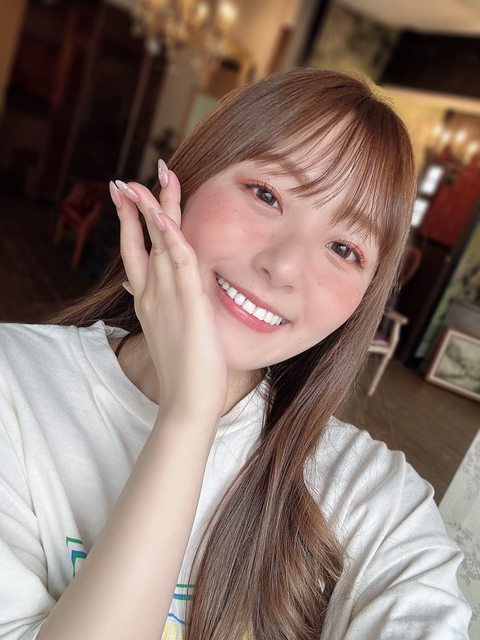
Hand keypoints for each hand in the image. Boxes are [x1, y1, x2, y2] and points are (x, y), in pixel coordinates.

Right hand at [109, 167, 227, 423]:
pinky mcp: (188, 302)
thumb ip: (156, 308)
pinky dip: (171, 236)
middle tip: (127, 179)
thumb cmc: (183, 371)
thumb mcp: (166, 333)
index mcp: (148, 300)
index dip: (131, 225)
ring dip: (156, 207)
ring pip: (160, 242)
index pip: (136, 253)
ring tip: (157, 176)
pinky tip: (164, 215)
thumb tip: (139, 288)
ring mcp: (167, 297)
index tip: (129, 198)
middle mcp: (153, 294)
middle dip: (134, 207)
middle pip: (139, 241)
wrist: (187, 401)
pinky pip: (180, 261)